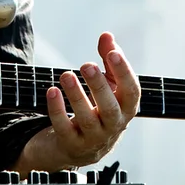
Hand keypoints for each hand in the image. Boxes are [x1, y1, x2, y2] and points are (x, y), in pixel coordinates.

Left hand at [13, 33, 140, 175]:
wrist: (79, 149)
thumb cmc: (97, 110)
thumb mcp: (106, 85)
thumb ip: (107, 60)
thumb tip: (107, 35)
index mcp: (125, 109)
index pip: (131, 92)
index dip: (124, 73)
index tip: (113, 53)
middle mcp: (113, 126)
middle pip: (110, 108)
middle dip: (99, 86)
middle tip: (87, 65)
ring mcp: (93, 138)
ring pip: (87, 119)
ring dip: (77, 96)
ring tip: (66, 75)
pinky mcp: (72, 145)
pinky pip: (64, 128)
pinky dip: (58, 110)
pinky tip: (52, 91)